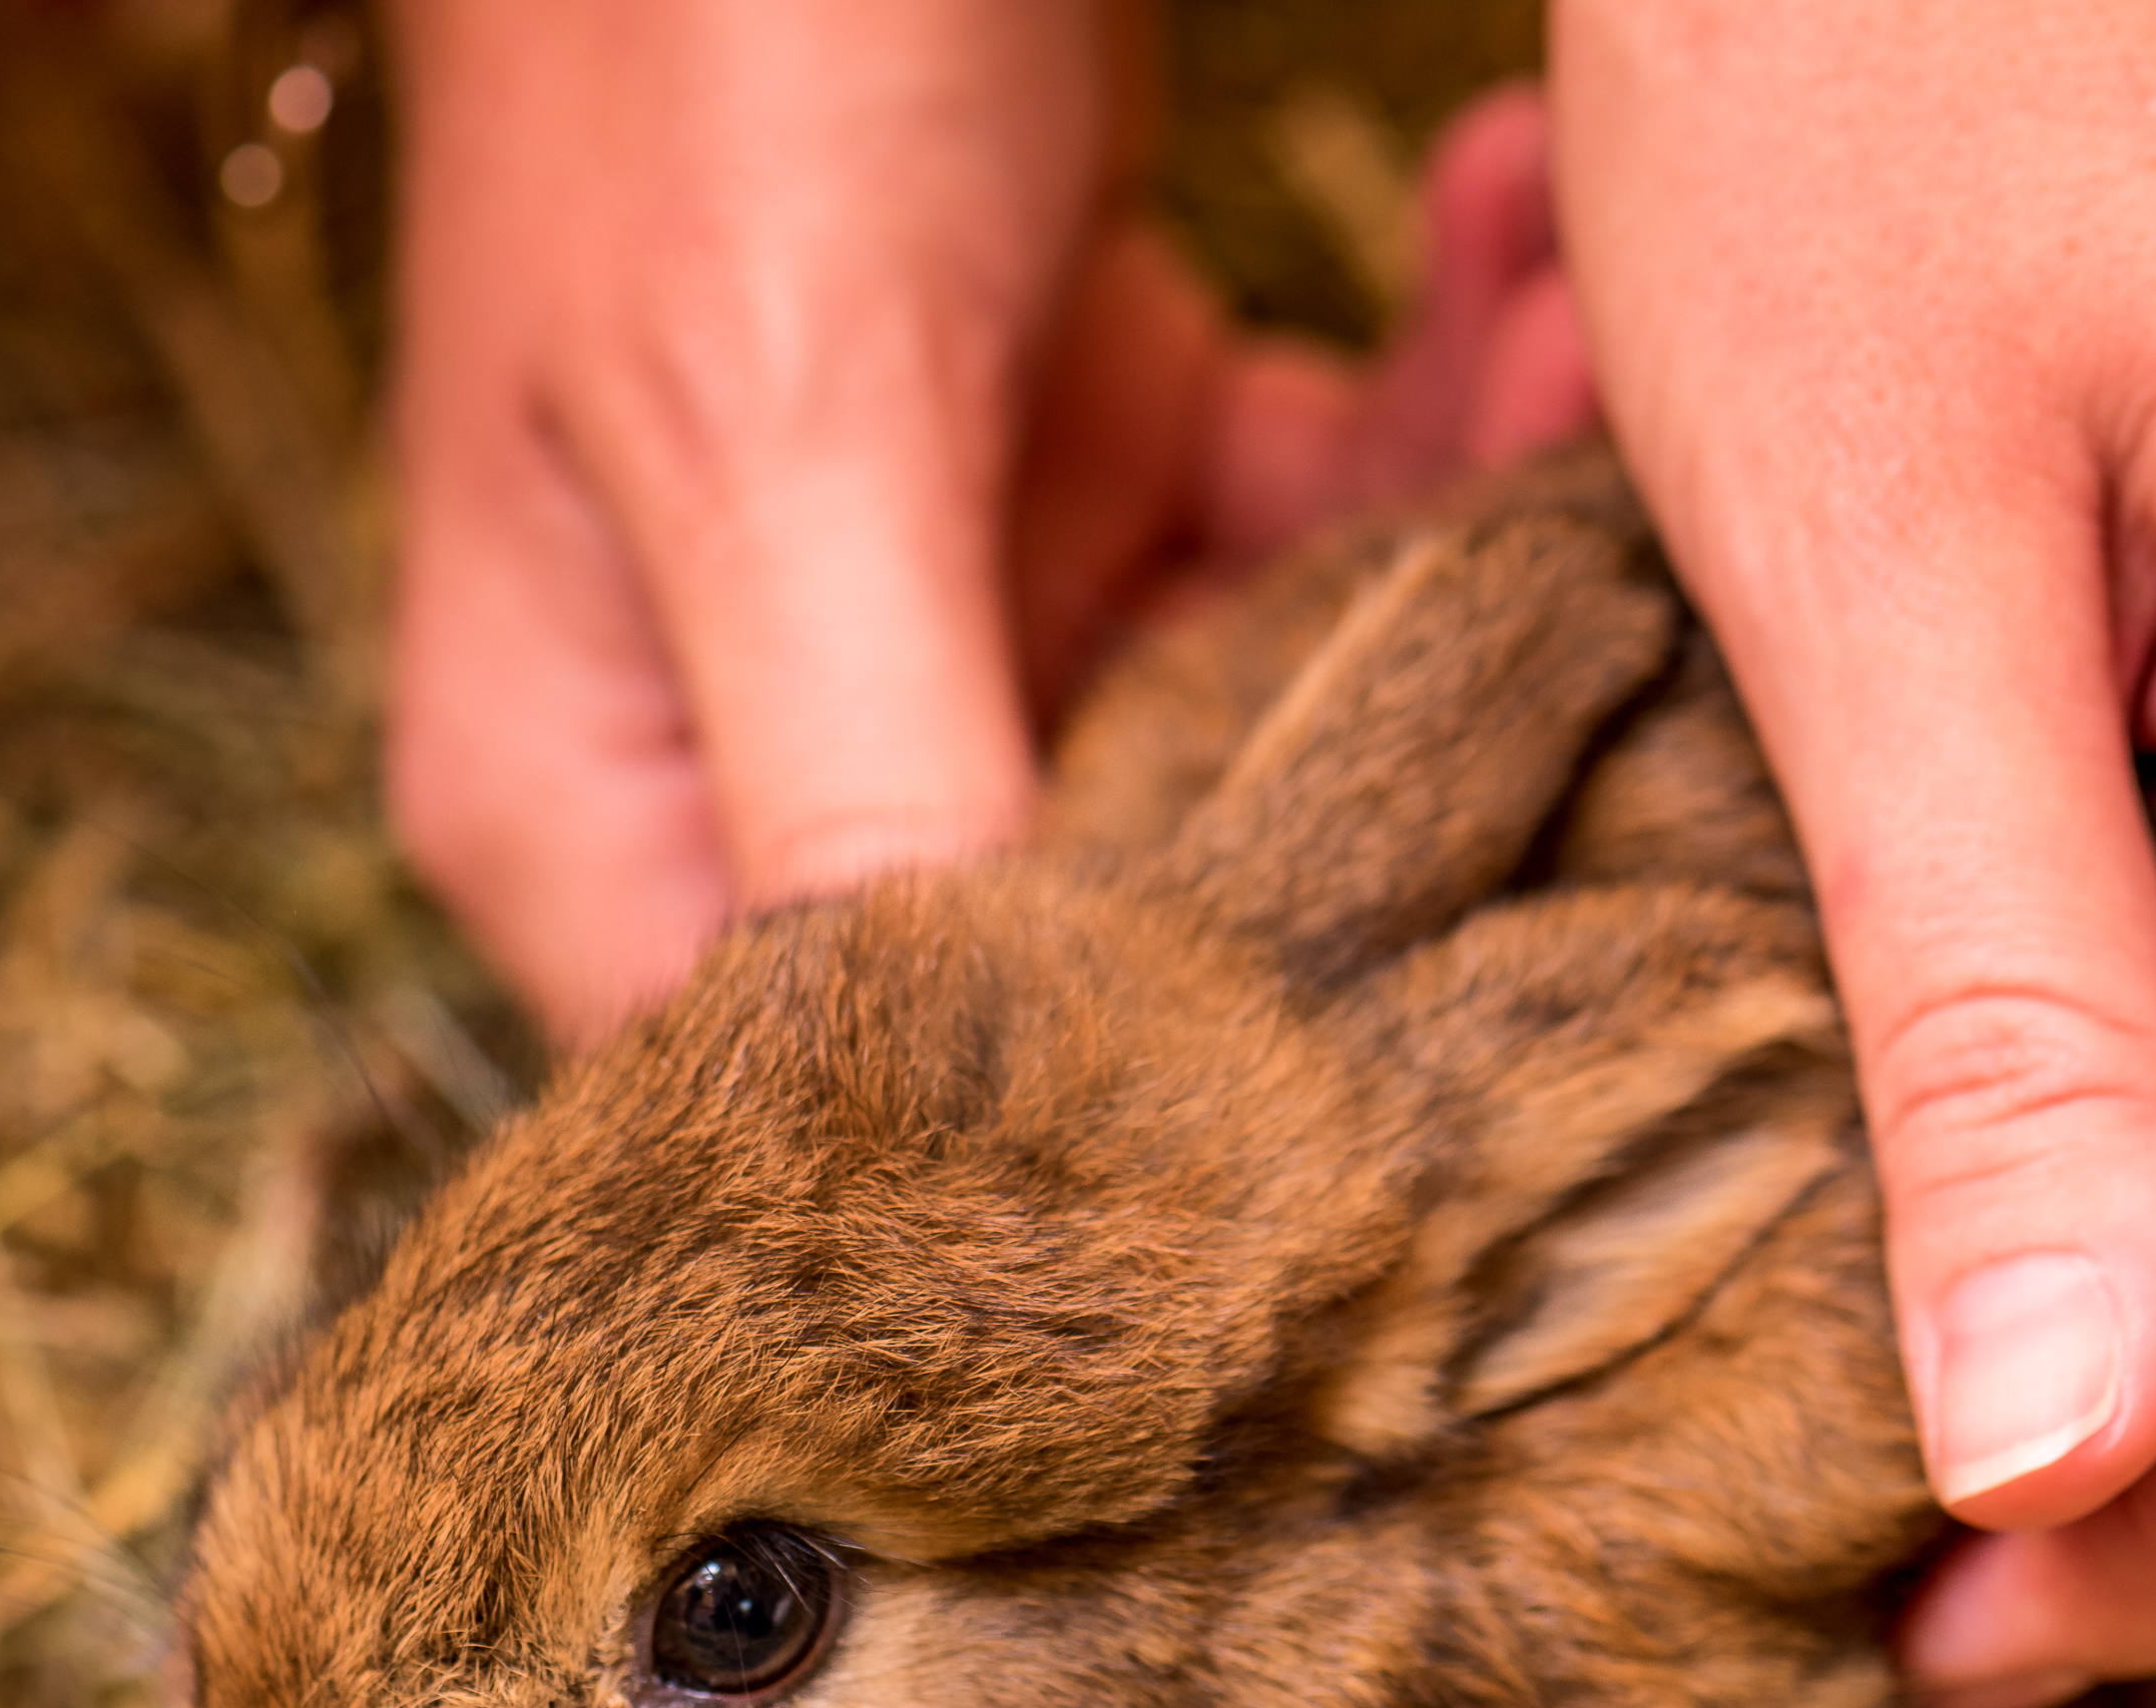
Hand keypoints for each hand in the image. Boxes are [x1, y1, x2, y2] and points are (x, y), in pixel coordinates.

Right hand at [386, 0, 1592, 1049]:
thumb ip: (876, 784)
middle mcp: (751, 741)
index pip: (821, 1103)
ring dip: (1413, 552)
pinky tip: (1499, 261)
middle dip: (1330, 795)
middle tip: (1555, 659)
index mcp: (592, 803)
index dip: (1083, 1141)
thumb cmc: (703, 25)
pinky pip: (1281, 527)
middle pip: (1070, 935)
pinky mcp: (1070, 460)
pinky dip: (1404, 417)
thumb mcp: (783, 431)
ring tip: (1563, 361)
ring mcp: (923, 604)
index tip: (1358, 1099)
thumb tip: (1003, 1146)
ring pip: (1231, 721)